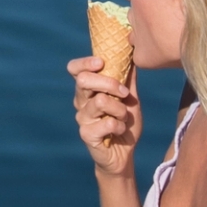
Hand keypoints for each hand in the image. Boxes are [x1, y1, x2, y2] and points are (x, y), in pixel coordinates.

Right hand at [70, 54, 139, 177]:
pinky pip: (107, 123)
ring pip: (100, 101)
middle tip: (124, 93)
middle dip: (109, 83)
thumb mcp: (130, 98)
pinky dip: (119, 126)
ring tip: (124, 118)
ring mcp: (82, 118)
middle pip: (83, 80)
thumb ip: (128, 78)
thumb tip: (132, 53)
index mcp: (88, 90)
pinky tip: (120, 131)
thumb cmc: (125, 123)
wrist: (124, 153)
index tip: (101, 62)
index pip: (75, 69)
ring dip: (120, 110)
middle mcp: (81, 101)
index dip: (84, 63)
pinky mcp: (86, 134)